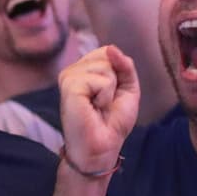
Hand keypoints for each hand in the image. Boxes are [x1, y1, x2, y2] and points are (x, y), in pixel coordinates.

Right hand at [58, 46, 140, 173]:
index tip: (110, 95)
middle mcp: (72, 71)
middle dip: (115, 81)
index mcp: (82, 69)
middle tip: (104, 103)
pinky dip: (105, 96)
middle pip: (107, 56)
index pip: (107, 51)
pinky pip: (102, 80)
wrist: (102, 147)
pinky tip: (93, 109)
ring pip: (105, 67)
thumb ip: (124, 65)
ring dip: (110, 91)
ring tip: (98, 107)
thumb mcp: (127, 89)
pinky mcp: (69, 86)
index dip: (118, 72)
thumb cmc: (112, 122)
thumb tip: (111, 48)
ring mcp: (68, 77)